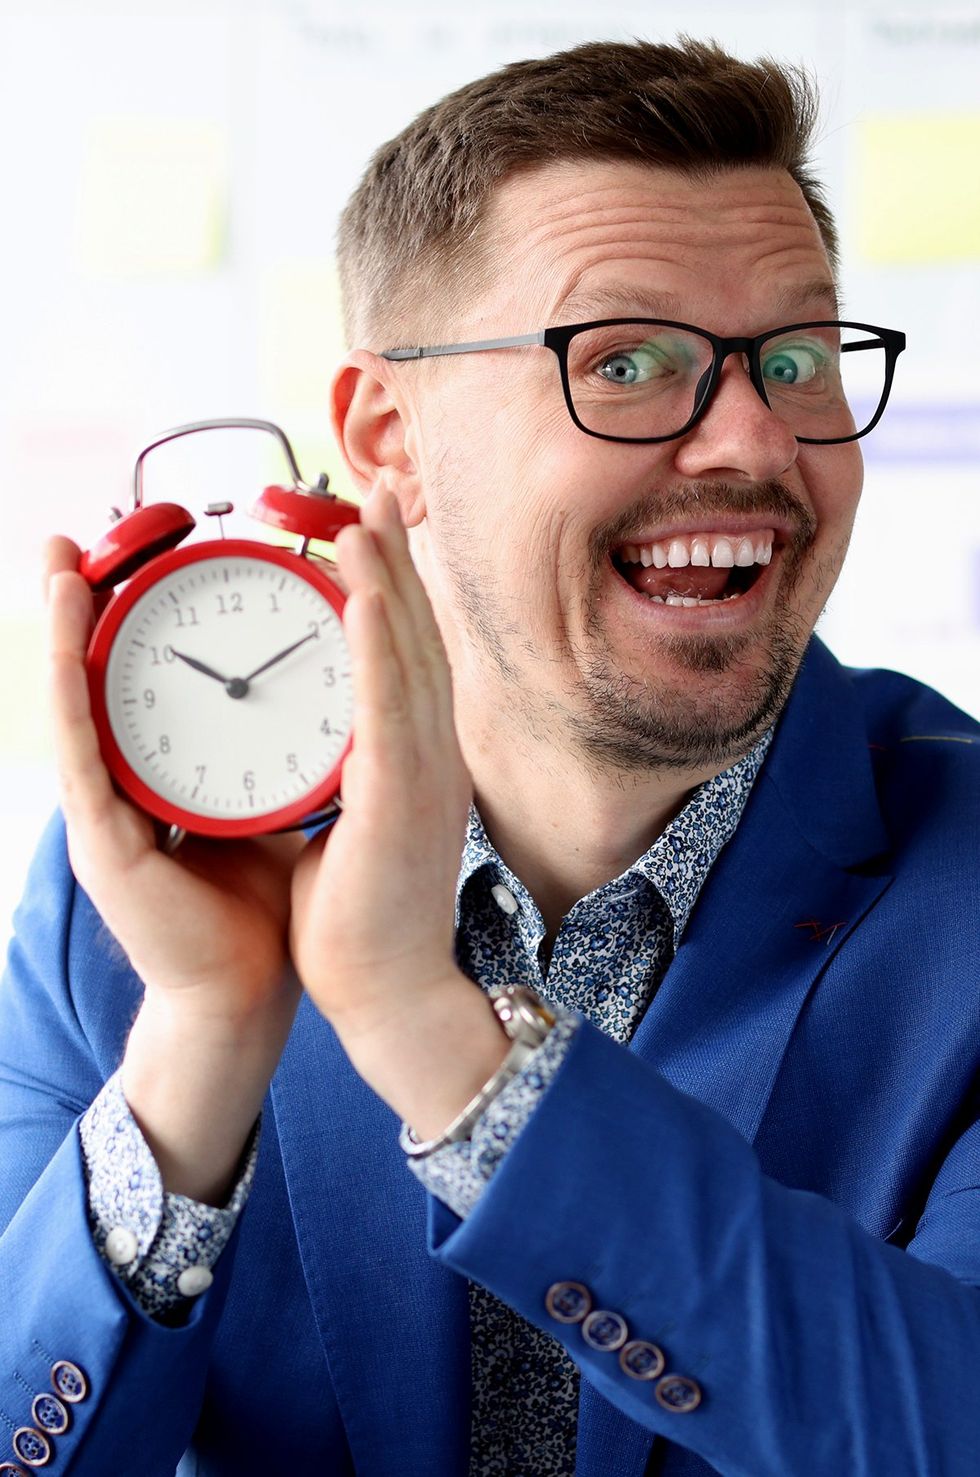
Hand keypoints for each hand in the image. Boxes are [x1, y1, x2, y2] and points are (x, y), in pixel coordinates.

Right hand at [45, 536, 304, 1196]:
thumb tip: (308, 694)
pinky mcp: (104, 842)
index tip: (140, 551)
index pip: (140, 681)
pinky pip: (82, 753)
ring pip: (76, 705)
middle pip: (97, 681)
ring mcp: (104, 815)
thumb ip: (269, 754)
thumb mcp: (265, 805)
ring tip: (61, 561)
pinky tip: (68, 640)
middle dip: (83, 609)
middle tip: (74, 536)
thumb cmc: (259, 902)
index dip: (133, 618)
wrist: (249, 991)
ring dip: (63, 633)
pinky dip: (72, 690)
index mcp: (158, 776)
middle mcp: (122, 787)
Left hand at [289, 488, 506, 1133]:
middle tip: (373, 495)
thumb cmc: (361, 921)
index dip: (393, 592)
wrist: (389, 993)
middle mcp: (432, 757)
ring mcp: (424, 775)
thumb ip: (343, 780)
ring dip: (385, 582)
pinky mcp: (401, 799)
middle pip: (416, 640)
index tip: (371, 537)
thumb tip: (319, 749)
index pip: (406, 661)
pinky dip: (379, 644)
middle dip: (394, 563)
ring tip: (363, 518)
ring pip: (406, 659)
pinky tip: (366, 595)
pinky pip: (389, 705)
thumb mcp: (351, 829)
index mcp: (418, 763)